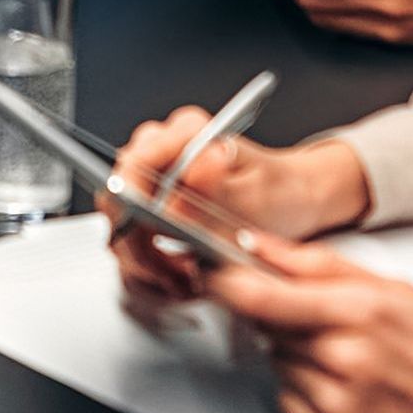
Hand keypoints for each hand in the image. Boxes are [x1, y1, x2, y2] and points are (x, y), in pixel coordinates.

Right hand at [104, 105, 370, 320]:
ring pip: (120, 228)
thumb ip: (217, 190)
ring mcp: (153, 179)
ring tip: (185, 280)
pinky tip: (179, 277)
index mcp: (186, 133)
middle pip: (118, 201)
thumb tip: (187, 177)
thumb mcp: (258, 196)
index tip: (150, 240)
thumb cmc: (281, 192)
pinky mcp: (151, 207)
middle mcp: (163, 151)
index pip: (132, 165)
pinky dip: (152, 270)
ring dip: (148, 265)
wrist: (294, 201)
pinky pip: (131, 243)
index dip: (131, 207)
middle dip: (142, 248)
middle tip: (177, 272)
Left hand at [205, 232, 412, 412]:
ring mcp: (338, 406)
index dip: (225, 283)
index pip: (259, 295)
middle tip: (328, 326)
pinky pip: (290, 409)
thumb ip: (321, 266)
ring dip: (300, 361)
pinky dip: (308, 399)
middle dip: (281, 322)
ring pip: (278, 368)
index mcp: (360, 313)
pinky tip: (351, 395)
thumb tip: (262, 245)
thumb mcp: (398, 292)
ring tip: (355, 365)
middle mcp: (344, 360)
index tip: (214, 275)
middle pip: (265, 331)